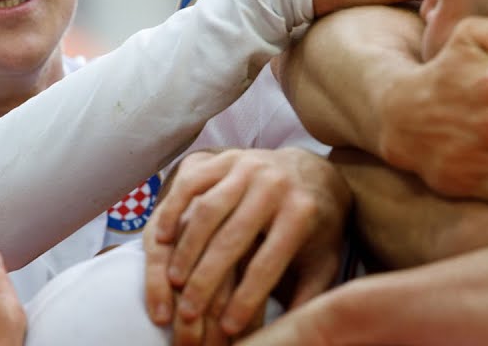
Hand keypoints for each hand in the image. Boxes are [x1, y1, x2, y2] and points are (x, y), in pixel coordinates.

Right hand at [144, 149, 350, 341]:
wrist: (312, 172)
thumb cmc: (315, 227)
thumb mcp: (323, 261)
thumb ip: (309, 296)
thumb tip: (291, 335)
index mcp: (301, 213)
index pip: (268, 263)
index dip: (247, 299)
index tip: (228, 328)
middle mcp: (274, 185)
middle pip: (233, 238)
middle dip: (207, 279)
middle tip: (189, 313)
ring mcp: (247, 166)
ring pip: (208, 211)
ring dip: (186, 249)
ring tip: (175, 282)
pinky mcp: (225, 158)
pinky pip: (191, 183)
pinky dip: (174, 210)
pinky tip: (164, 240)